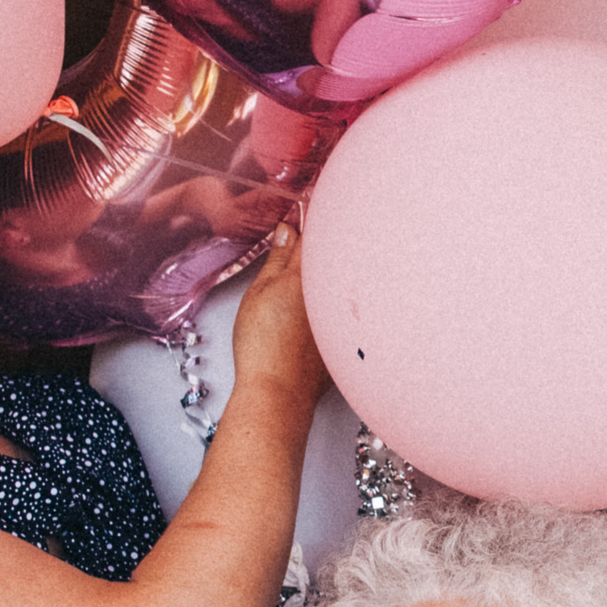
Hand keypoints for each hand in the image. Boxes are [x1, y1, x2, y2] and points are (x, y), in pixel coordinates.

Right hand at [232, 225, 330, 405]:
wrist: (279, 390)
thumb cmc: (263, 346)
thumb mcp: (259, 293)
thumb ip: (276, 259)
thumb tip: (286, 231)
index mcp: (309, 274)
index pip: (313, 235)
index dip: (307, 224)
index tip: (302, 216)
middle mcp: (333, 291)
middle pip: (332, 258)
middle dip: (321, 250)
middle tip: (301, 255)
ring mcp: (343, 314)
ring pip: (340, 284)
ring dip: (330, 278)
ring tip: (305, 295)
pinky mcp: (347, 336)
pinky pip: (344, 310)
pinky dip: (334, 307)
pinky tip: (311, 320)